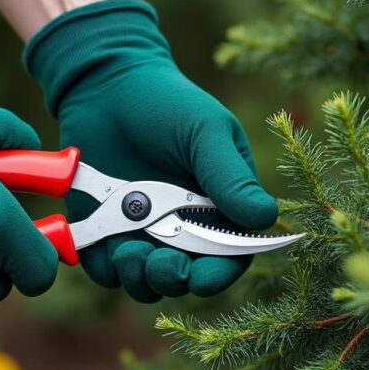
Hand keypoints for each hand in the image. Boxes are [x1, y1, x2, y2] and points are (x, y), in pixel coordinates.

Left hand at [25, 0, 277, 301]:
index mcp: (218, 209)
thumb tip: (266, 217)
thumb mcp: (205, 133)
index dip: (218, 275)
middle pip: (185, 279)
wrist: (106, 85)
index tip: (202, 277)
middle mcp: (181, 230)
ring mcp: (140, 235)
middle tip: (159, 261)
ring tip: (127, 249)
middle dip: (173, 279)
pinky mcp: (102, 234)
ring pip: (144, 283)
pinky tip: (102, 242)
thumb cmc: (168, 104)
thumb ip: (230, 177)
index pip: (228, 258)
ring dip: (139, 278)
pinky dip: (104, 267)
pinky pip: (104, 271)